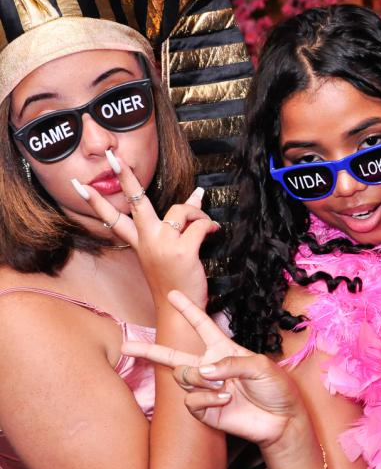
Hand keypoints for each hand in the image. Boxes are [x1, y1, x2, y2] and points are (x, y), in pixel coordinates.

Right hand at [77, 152, 218, 306]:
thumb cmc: (173, 281)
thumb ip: (179, 224)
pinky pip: (200, 225)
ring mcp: (164, 245)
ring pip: (180, 210)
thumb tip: (197, 194)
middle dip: (125, 178)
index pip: (113, 218)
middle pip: (136, 202)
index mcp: (139, 243)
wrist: (177, 311)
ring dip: (197, 211)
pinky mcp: (183, 251)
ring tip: (204, 220)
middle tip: (114, 157)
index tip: (79, 185)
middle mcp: (148, 241)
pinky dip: (209, 225)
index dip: (95, 202)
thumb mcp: (167, 252)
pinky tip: (213, 230)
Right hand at [123, 290, 303, 448]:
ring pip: (182, 376)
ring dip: (199, 378)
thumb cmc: (275, 387)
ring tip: (225, 385)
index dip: (188, 310)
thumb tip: (202, 370)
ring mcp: (206, 389)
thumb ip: (231, 363)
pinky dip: (207, 397)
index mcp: (224, 349)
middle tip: (126, 346)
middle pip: (173, 355)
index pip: (202, 326)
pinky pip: (191, 400)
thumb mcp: (260, 366)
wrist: (281, 420)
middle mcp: (210, 367)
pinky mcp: (205, 410)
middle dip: (148, 350)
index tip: (172, 294)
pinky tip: (225, 399)